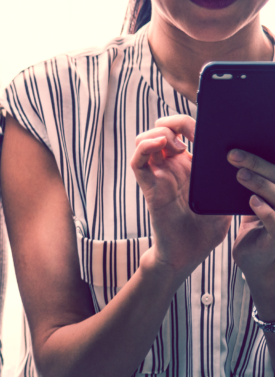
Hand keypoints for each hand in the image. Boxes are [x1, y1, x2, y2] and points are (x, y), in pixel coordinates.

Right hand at [131, 116, 230, 279]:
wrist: (188, 254)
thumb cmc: (206, 230)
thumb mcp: (223, 197)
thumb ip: (225, 177)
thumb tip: (238, 155)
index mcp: (190, 166)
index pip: (182, 132)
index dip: (188, 122)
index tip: (203, 127)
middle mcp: (171, 167)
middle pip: (161, 130)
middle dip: (172, 123)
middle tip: (188, 134)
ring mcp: (158, 176)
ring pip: (145, 141)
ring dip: (159, 134)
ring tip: (175, 145)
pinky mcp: (149, 187)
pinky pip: (138, 162)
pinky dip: (144, 147)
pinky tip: (159, 144)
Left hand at [229, 149, 274, 317]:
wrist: (258, 264)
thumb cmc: (257, 227)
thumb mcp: (255, 201)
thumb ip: (253, 181)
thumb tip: (232, 152)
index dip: (267, 153)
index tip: (250, 137)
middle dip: (259, 163)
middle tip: (233, 154)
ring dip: (260, 184)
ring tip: (239, 174)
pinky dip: (264, 210)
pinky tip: (251, 201)